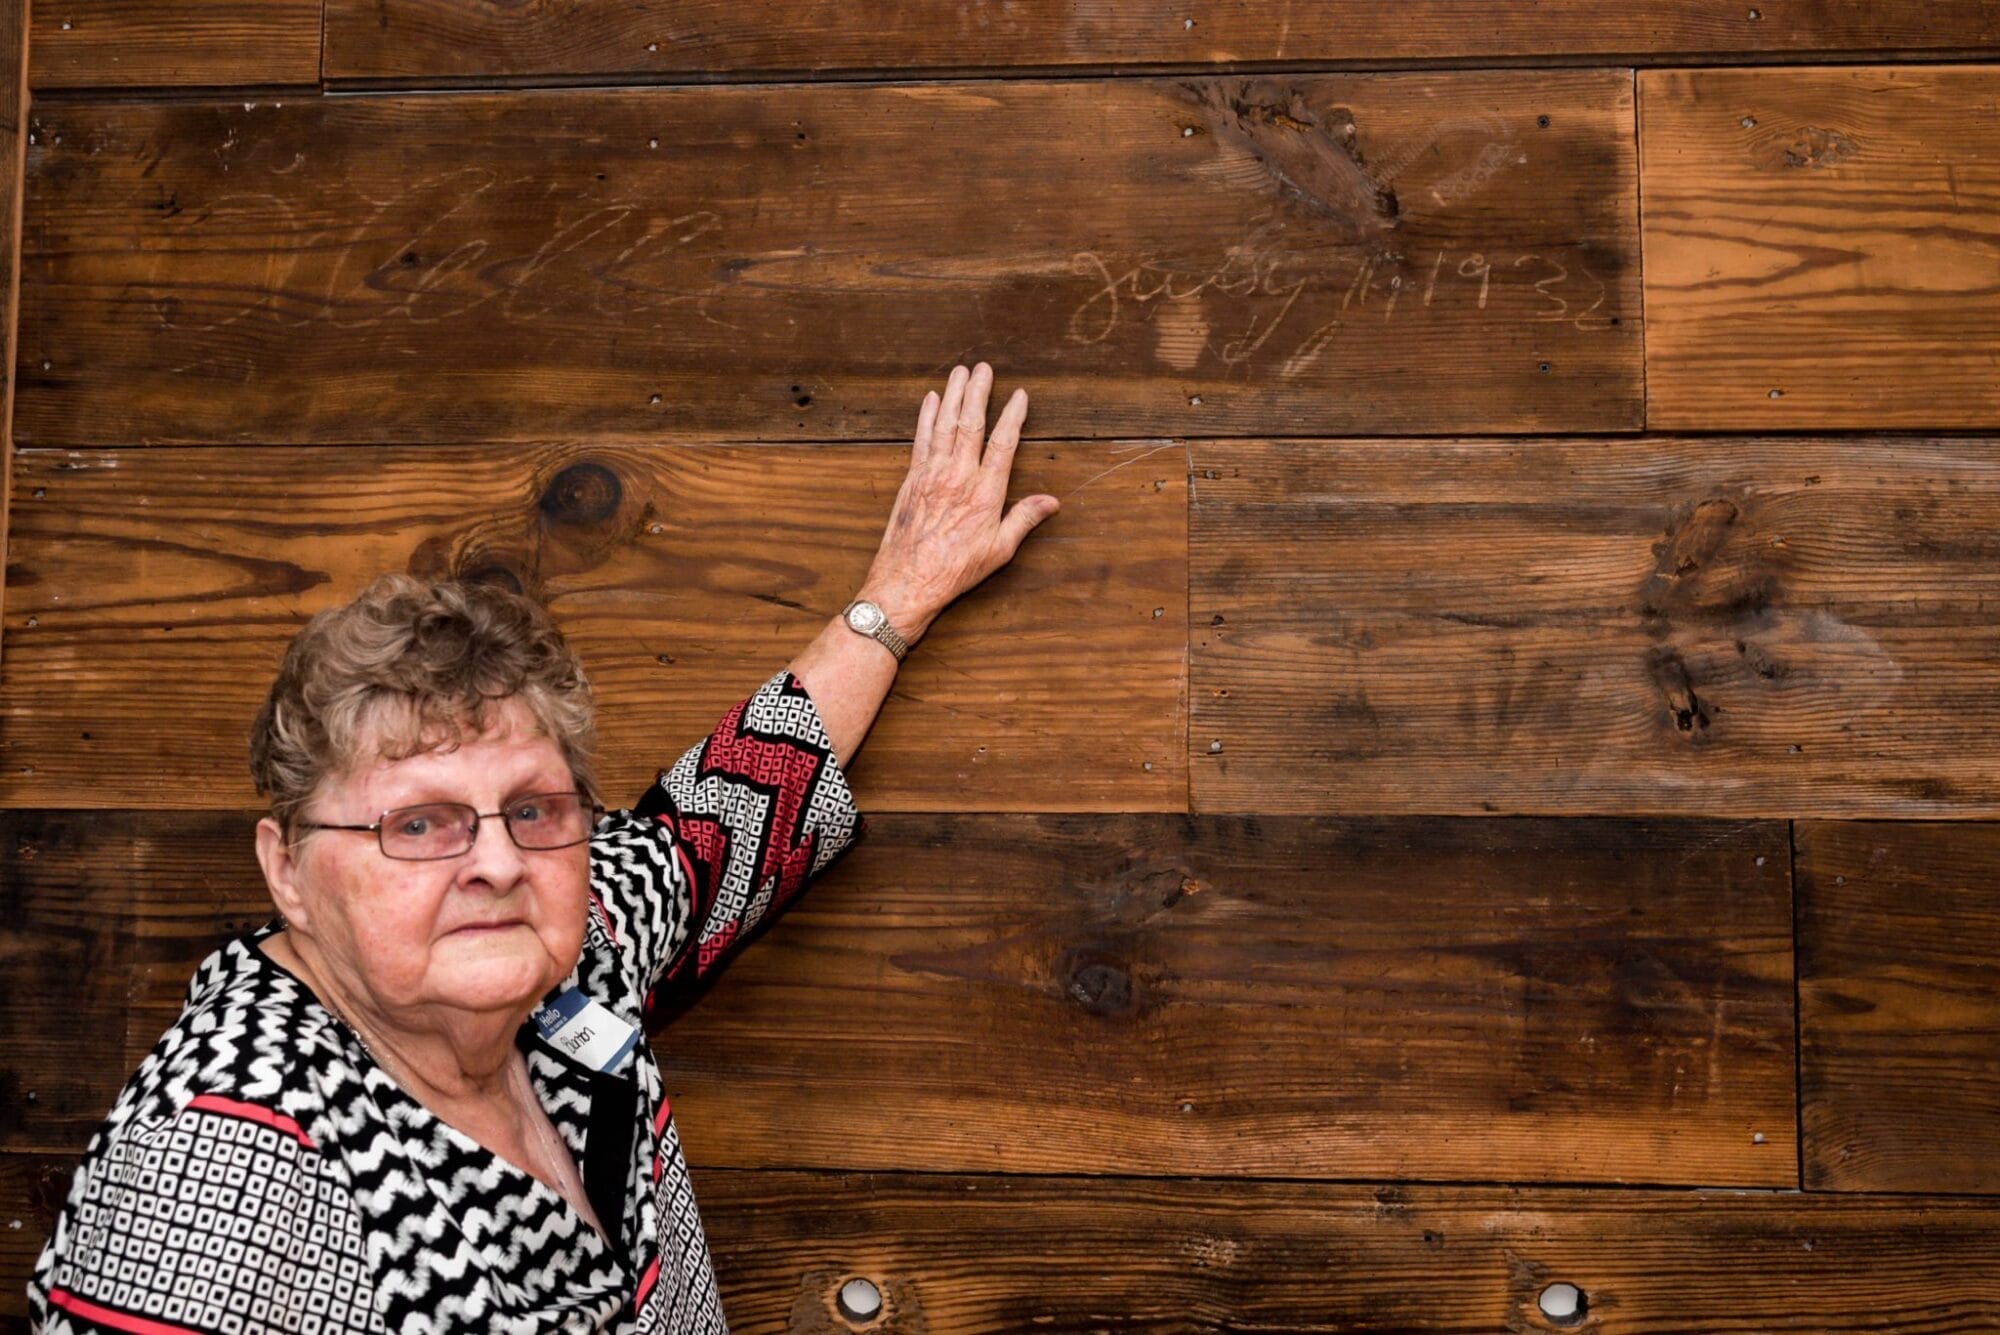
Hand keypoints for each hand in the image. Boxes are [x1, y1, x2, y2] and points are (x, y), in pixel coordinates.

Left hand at [858, 362, 1060, 641]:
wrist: (909, 582)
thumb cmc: (956, 570)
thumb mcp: (1000, 550)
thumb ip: (1024, 519)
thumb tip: (1051, 502)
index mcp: (985, 493)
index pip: (1003, 443)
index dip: (1013, 416)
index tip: (1019, 395)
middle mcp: (958, 477)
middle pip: (971, 424)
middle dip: (978, 392)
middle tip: (983, 368)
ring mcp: (932, 475)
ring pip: (944, 425)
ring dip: (952, 396)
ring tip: (959, 372)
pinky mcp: (911, 481)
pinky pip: (920, 440)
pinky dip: (925, 417)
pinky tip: (930, 400)